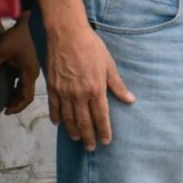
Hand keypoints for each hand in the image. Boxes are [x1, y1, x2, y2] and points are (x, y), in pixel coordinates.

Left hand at [0, 16, 40, 114]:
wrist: (31, 22)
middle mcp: (33, 74)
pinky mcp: (28, 63)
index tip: (5, 112)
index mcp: (29, 74)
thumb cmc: (18, 37)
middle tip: (3, 108)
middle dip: (16, 102)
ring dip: (15, 94)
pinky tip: (7, 85)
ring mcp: (31, 68)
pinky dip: (16, 86)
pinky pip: (23, 79)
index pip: (26, 97)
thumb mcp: (2, 51)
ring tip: (4, 99)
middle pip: (26, 94)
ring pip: (25, 87)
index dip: (17, 106)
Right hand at [45, 20, 133, 150]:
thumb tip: (130, 100)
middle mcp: (79, 94)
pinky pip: (54, 107)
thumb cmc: (91, 47)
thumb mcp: (109, 65)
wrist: (67, 35)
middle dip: (88, 137)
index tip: (106, 141)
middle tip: (91, 147)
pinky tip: (59, 124)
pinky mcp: (52, 87)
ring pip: (68, 118)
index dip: (104, 131)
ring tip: (76, 139)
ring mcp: (63, 92)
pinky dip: (57, 117)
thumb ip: (118, 85)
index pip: (101, 116)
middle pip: (84, 122)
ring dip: (73, 131)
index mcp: (96, 89)